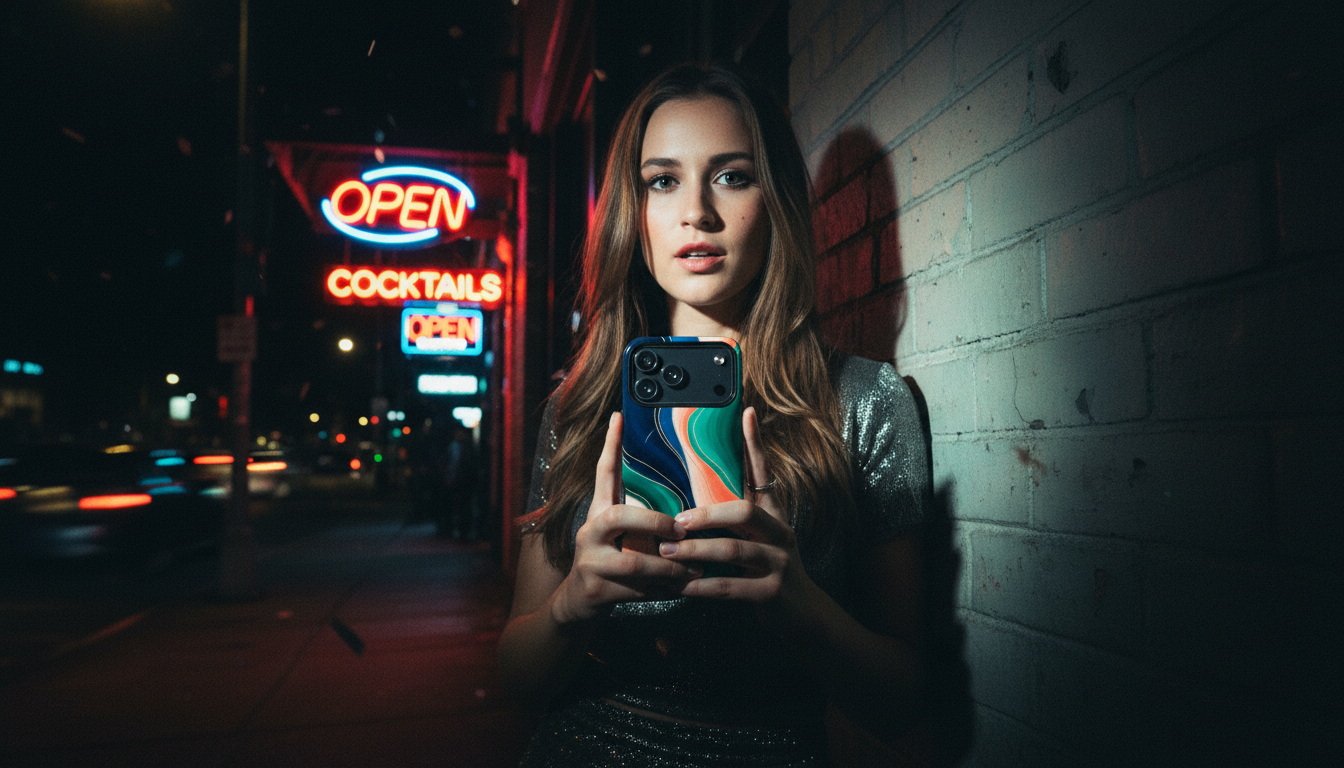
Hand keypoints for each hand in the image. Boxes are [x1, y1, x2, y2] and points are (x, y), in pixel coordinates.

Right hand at [549, 412, 700, 625]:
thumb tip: (683, 505)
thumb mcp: (620, 537)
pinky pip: (637, 591)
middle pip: (617, 517)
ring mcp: (590, 563)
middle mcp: (589, 533)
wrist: (578, 606)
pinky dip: (664, 590)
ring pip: (633, 563)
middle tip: (681, 529)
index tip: (620, 416)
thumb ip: (641, 520)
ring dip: (668, 566)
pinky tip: (681, 589)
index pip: (603, 473)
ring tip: (693, 567)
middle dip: (654, 522)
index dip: (611, 445)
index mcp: (598, 514)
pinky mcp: (596, 591)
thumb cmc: (610, 565)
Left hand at [659, 407, 808, 610]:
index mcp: (774, 516)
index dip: (755, 445)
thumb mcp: (760, 540)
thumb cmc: (769, 571)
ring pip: (734, 551)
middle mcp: (780, 534)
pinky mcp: (772, 593)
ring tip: (666, 553)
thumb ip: (736, 520)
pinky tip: (681, 587)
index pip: (764, 473)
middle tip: (675, 521)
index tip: (746, 413)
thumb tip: (699, 496)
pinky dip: (702, 586)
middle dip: (706, 514)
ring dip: (696, 551)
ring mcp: (779, 564)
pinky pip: (731, 587)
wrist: (802, 614)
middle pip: (745, 512)